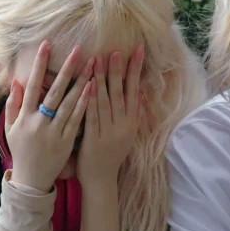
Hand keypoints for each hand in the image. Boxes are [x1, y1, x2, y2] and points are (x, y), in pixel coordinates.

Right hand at [4, 40, 94, 191]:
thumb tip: (16, 82)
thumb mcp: (10, 129)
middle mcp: (39, 122)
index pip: (32, 85)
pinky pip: (78, 118)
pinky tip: (94, 88)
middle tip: (78, 49)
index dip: (39, 64)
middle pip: (55, 91)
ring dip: (81, 82)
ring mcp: (54, 131)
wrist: (32, 180)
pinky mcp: (67, 140)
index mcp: (24, 116)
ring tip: (92, 64)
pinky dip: (85, 103)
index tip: (46, 45)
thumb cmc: (21, 151)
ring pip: (70, 102)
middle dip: (66, 68)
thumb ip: (12, 105)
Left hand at [77, 46, 143, 189]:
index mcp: (131, 122)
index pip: (135, 91)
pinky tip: (88, 85)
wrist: (101, 180)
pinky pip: (92, 116)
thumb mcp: (128, 134)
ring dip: (102, 80)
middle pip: (121, 93)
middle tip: (116, 51)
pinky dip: (90, 100)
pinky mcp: (93, 139)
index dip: (135, 70)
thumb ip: (134, 112)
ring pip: (106, 101)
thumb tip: (141, 91)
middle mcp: (122, 125)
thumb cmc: (113, 154)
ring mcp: (108, 132)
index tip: (137, 51)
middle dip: (118, 70)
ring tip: (99, 60)